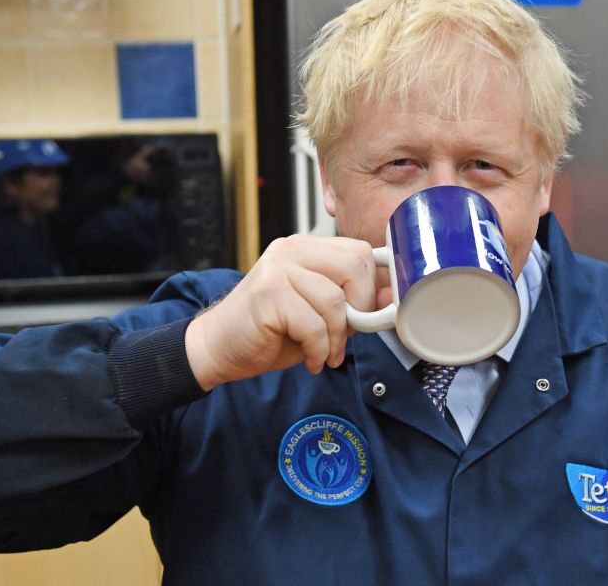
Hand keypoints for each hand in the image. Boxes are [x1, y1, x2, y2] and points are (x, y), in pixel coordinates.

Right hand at [185, 235, 386, 390]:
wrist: (218, 347)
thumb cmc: (269, 332)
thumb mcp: (319, 315)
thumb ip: (351, 304)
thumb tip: (389, 300)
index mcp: (305, 248)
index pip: (359, 251)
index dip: (374, 286)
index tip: (372, 314)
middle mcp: (291, 250)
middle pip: (354, 266)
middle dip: (360, 309)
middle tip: (347, 335)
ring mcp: (277, 269)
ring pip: (335, 300)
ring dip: (337, 338)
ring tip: (325, 353)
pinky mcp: (267, 295)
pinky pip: (314, 324)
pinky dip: (319, 349)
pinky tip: (310, 359)